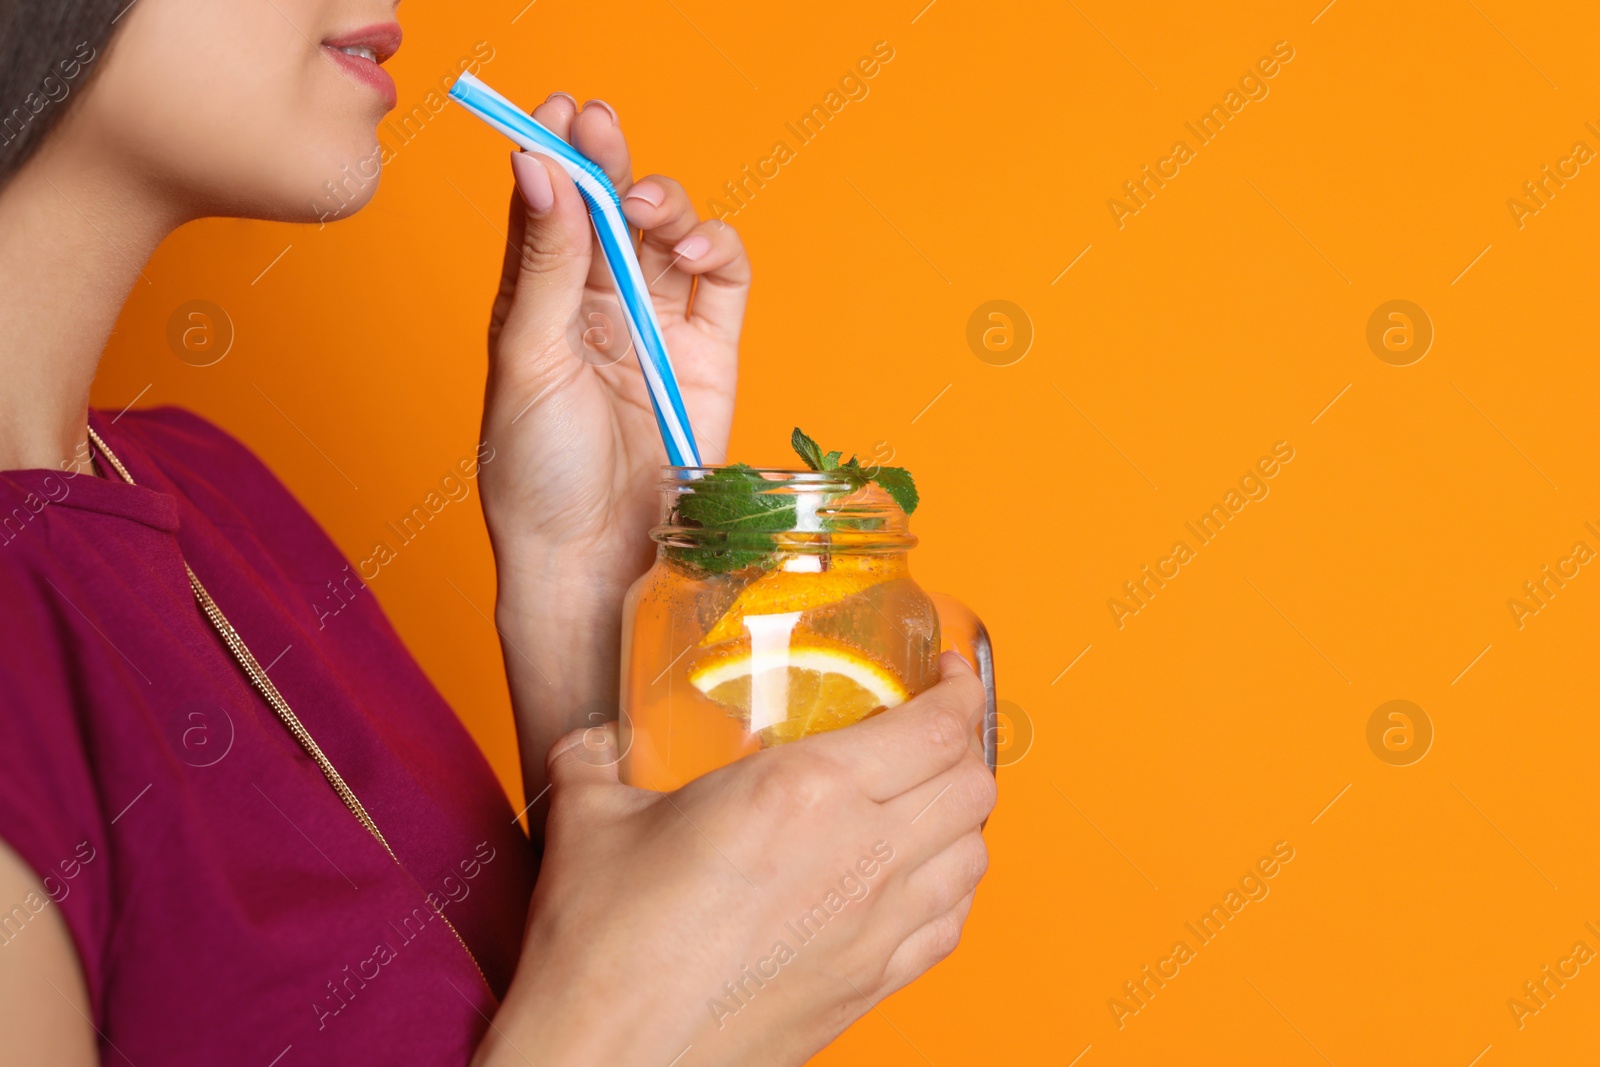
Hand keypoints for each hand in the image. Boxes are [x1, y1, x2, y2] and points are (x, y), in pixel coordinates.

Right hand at [473, 653, 996, 1066]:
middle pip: (973, 784)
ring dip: (963, 815)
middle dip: (964, 743)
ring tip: (930, 797)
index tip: (949, 674)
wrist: (608, 1060)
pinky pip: (951, 924)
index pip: (937, 727)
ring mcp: (874, 928)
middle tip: (935, 728)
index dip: (960, 690)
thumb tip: (595, 739)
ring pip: (975, 854)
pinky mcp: (870, 986)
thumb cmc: (603, 949)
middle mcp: (859, 854)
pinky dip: (952, 888)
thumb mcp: (591, 819)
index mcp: (804, 791)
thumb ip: (598, 758)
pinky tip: (920, 878)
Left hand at [474, 94, 750, 819]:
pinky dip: (715, 250)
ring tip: (646, 209)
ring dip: (664, 203)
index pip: (551, 208)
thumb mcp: (527, 360)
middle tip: (601, 126)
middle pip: (611, 210)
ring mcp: (657, 328)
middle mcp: (598, 307)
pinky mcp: (711, 355)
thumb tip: (538, 167)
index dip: (558, 155)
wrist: (593, 563)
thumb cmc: (536, 476)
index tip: (559, 112)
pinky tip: (691, 250)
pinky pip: (722, 282)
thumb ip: (542, 264)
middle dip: (610, 160)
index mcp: (539, 302)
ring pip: (669, 235)